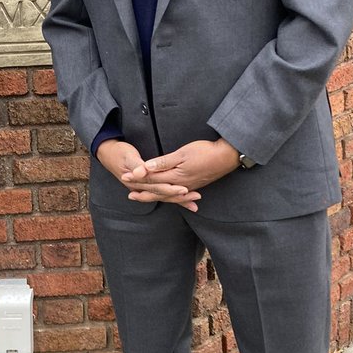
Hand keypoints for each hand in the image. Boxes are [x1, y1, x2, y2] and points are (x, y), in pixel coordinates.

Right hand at [97, 139, 200, 209]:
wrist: (108, 153)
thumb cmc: (119, 152)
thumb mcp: (127, 156)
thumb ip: (136, 165)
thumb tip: (142, 171)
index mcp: (136, 181)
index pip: (156, 187)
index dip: (170, 189)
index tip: (184, 190)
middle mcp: (141, 187)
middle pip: (162, 194)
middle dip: (179, 197)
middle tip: (195, 197)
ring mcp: (143, 188)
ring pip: (163, 196)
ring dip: (178, 200)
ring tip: (194, 204)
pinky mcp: (147, 185)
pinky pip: (161, 193)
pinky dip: (172, 197)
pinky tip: (184, 200)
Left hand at [123, 139, 239, 197]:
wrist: (227, 157)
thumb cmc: (205, 152)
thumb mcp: (182, 154)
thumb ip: (163, 162)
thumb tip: (145, 167)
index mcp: (175, 177)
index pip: (151, 179)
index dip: (138, 178)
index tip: (125, 177)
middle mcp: (180, 185)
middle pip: (158, 191)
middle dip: (143, 192)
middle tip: (130, 196)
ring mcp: (188, 187)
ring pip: (168, 195)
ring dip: (155, 197)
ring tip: (145, 198)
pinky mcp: (195, 185)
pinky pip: (179, 196)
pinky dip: (172, 199)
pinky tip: (171, 200)